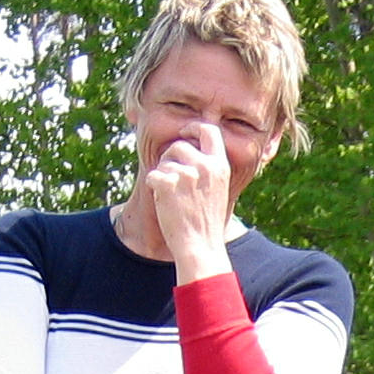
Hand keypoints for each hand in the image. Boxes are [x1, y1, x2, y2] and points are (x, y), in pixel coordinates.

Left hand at [142, 122, 233, 281]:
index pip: (209, 130)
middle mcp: (205, 166)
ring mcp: (186, 174)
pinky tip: (163, 202)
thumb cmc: (206, 222)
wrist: (201, 246)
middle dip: (170, 158)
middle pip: (179, 145)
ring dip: (163, 174)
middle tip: (172, 179)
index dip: (193, 127)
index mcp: (220, 166)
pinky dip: (153, 187)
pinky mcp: (168, 183)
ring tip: (171, 195)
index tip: (185, 133)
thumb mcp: (217, 190)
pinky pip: (153, 175)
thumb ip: (208, 168)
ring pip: (164, 161)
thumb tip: (188, 147)